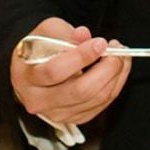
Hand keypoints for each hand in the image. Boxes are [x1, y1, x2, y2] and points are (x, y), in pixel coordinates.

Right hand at [10, 17, 130, 125]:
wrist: (32, 68)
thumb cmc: (41, 46)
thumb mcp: (48, 31)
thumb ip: (66, 33)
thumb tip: (84, 35)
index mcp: (28, 77)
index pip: (56, 71)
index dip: (82, 56)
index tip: (101, 43)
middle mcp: (39, 100)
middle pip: (80, 90)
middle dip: (106, 68)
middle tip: (117, 49)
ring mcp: (56, 113)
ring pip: (95, 99)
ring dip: (116, 75)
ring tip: (121, 55)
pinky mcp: (72, 118)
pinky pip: (101, 105)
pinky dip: (115, 85)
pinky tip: (119, 69)